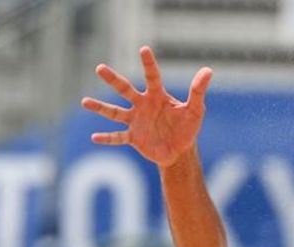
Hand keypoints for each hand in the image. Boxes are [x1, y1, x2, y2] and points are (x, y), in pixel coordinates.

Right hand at [82, 46, 211, 166]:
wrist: (179, 150)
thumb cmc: (187, 127)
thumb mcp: (195, 110)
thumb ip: (198, 91)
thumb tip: (208, 70)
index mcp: (157, 96)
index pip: (152, 76)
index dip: (148, 64)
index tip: (144, 49)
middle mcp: (143, 105)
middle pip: (125, 90)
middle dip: (113, 80)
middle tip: (100, 68)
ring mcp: (136, 121)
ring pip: (115, 112)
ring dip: (101, 108)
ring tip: (85, 102)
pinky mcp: (133, 137)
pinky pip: (118, 137)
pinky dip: (107, 138)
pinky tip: (94, 137)